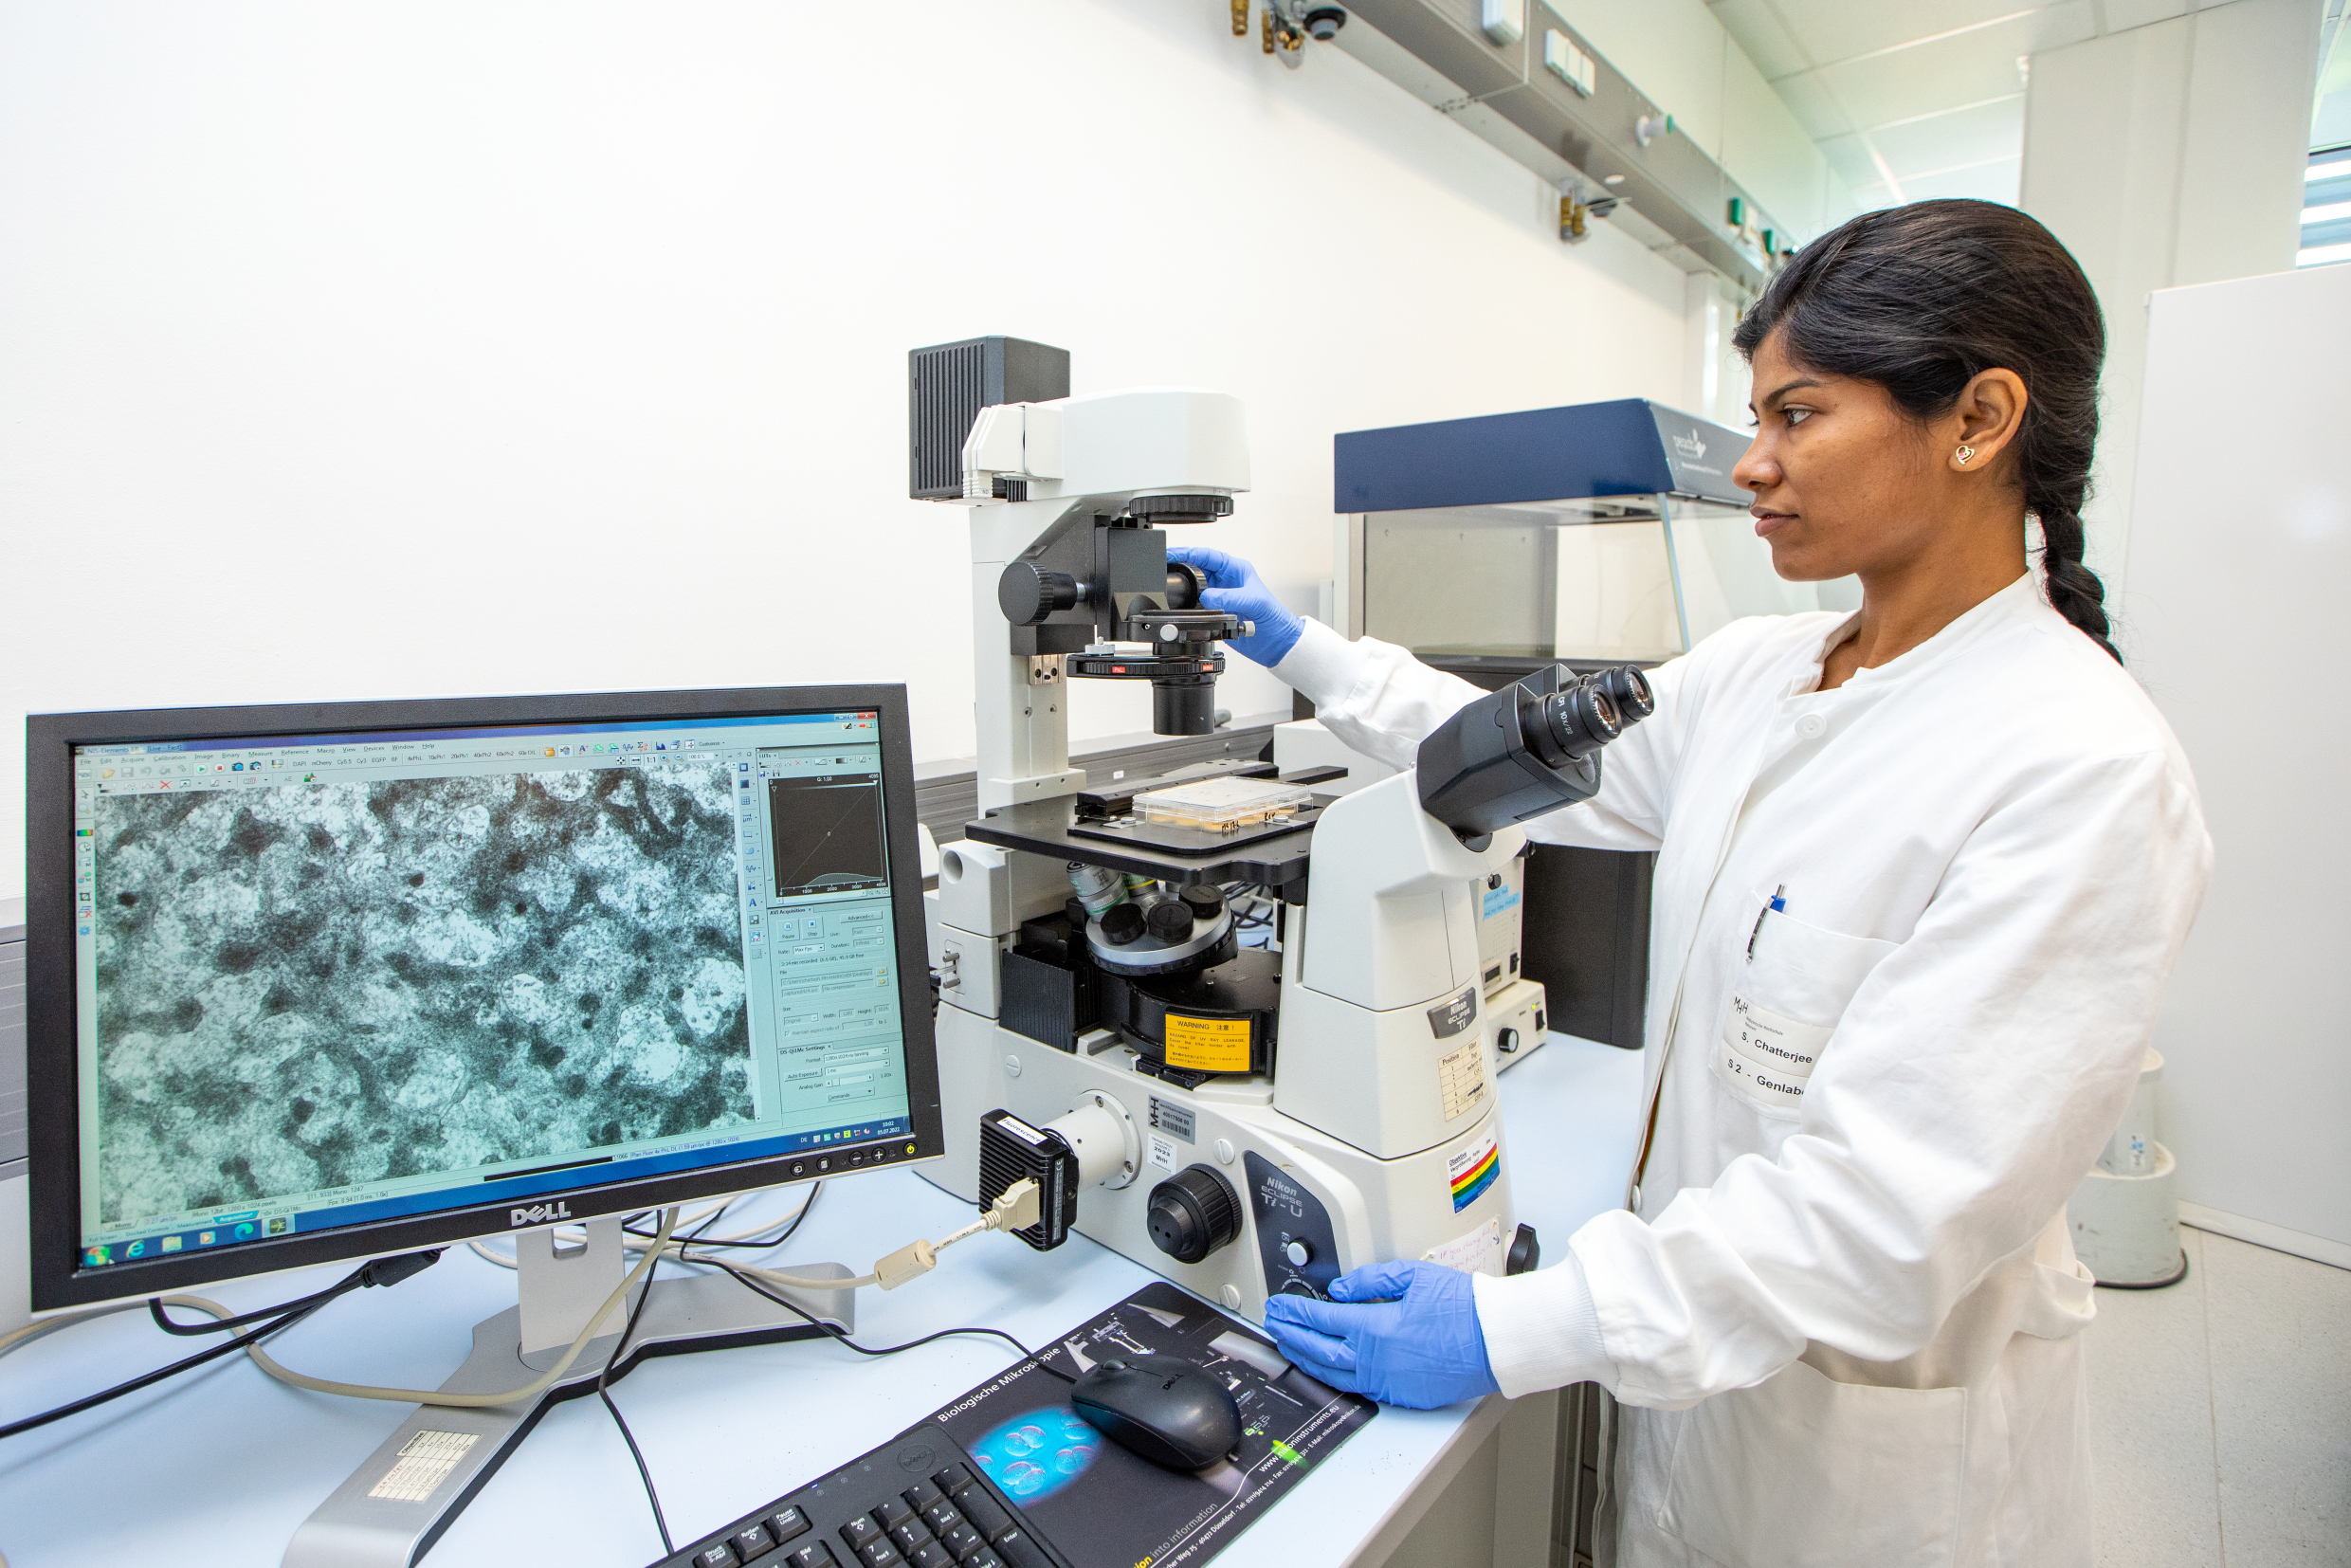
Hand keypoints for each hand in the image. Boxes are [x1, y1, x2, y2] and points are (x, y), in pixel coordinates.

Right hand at [1164, 546, 1304, 666]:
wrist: (1277, 643)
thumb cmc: (1274, 618)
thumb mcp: (1254, 602)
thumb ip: (1230, 597)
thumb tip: (1207, 597)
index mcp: (1236, 570)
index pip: (1207, 555)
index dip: (1188, 552)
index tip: (1172, 553)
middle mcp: (1225, 581)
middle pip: (1196, 569)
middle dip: (1180, 566)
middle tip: (1163, 566)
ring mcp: (1219, 597)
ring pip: (1193, 587)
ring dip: (1182, 587)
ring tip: (1167, 586)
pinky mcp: (1215, 614)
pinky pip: (1195, 607)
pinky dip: (1186, 607)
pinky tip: (1178, 607)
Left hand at [1260, 1260, 1499, 1408]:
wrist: (1496, 1340)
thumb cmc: (1464, 1308)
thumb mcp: (1414, 1276)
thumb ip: (1371, 1282)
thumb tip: (1340, 1290)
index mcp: (1377, 1328)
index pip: (1322, 1320)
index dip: (1295, 1313)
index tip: (1280, 1307)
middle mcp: (1377, 1360)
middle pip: (1319, 1350)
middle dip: (1291, 1337)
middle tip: (1275, 1326)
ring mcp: (1389, 1382)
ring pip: (1334, 1375)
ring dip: (1308, 1360)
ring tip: (1292, 1348)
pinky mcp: (1403, 1396)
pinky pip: (1359, 1387)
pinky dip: (1336, 1376)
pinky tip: (1330, 1368)